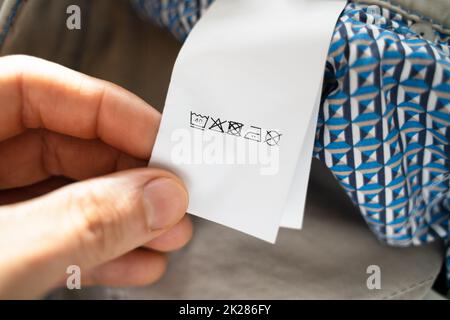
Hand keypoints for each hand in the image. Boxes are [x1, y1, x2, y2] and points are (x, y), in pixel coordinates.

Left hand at [0, 55, 191, 298]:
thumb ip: (81, 221)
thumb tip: (159, 197)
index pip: (39, 88)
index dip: (109, 110)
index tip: (162, 143)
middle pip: (65, 145)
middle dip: (129, 178)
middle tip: (173, 199)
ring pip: (68, 194)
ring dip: (124, 217)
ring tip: (166, 235)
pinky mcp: (1, 246)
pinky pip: (55, 235)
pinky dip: (98, 249)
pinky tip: (135, 260)